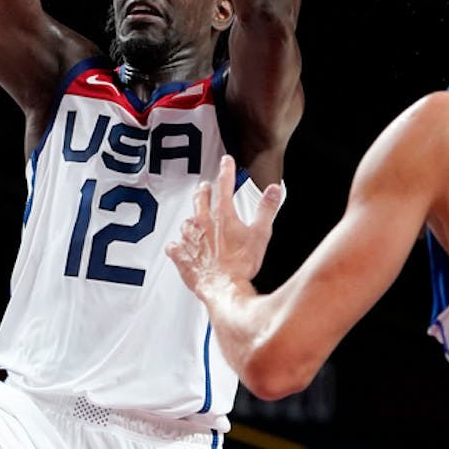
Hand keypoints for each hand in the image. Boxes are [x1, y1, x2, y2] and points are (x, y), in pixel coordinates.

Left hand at [167, 154, 282, 298]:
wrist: (223, 288)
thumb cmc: (242, 265)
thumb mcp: (261, 234)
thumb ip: (267, 209)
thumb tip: (274, 190)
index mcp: (222, 215)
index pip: (224, 184)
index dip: (226, 170)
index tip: (226, 161)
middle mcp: (202, 222)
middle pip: (200, 198)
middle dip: (204, 190)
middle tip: (206, 187)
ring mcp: (189, 238)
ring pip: (186, 221)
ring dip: (192, 219)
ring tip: (194, 220)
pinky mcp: (181, 254)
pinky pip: (174, 246)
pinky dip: (178, 245)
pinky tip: (178, 247)